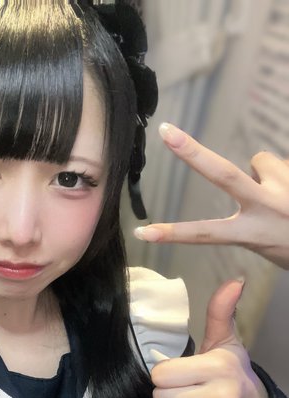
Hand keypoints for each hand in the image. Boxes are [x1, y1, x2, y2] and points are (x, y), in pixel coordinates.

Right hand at [134, 123, 288, 268]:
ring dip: (267, 172)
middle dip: (192, 151)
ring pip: (261, 161)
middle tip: (166, 131)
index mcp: (256, 233)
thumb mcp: (271, 246)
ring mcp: (286, 187)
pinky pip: (281, 163)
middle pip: (223, 174)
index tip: (143, 233)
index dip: (172, 233)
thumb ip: (254, 215)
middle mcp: (268, 207)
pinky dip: (284, 173)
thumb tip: (252, 173)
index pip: (205, 234)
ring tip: (285, 193)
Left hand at [151, 279, 269, 397]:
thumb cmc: (231, 373)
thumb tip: (235, 280)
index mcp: (219, 367)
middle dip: (167, 394)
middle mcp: (222, 397)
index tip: (180, 374)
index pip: (161, 374)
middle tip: (185, 391)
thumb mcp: (225, 342)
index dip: (165, 374)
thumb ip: (220, 312)